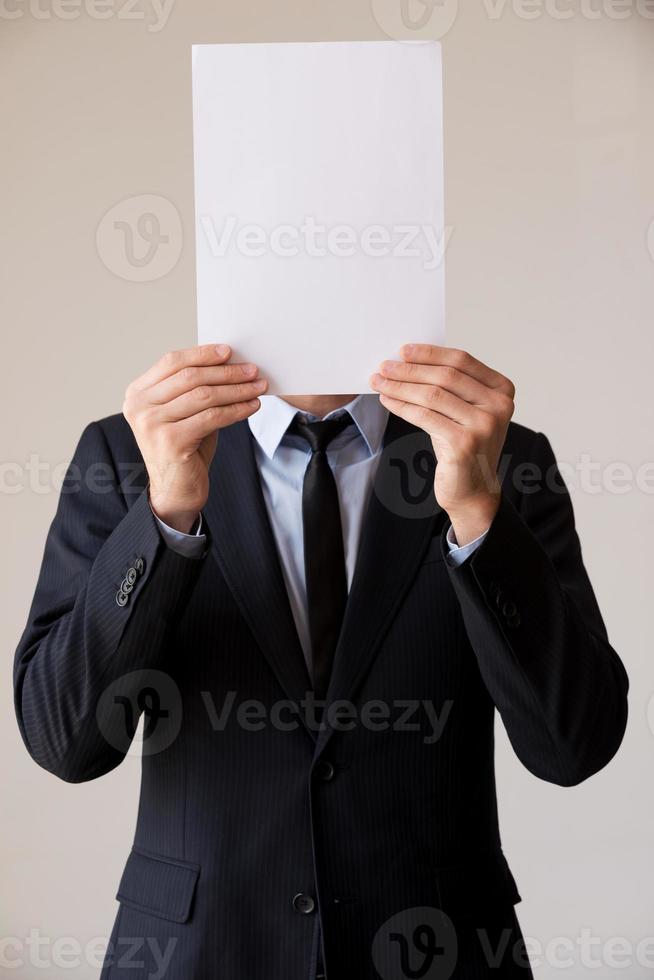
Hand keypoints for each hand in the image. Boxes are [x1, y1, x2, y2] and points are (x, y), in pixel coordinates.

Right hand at [123, 344, 266, 531]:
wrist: (175, 491)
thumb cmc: (183, 448)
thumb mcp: (183, 413)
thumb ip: (194, 388)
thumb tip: (229, 362)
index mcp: (137, 393)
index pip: (172, 362)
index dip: (202, 354)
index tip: (229, 351)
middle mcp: (139, 407)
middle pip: (190, 377)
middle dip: (226, 372)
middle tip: (252, 370)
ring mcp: (152, 424)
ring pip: (204, 395)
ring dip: (236, 389)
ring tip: (258, 387)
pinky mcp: (170, 441)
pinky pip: (212, 417)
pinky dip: (236, 409)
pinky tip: (252, 406)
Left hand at [370, 345, 514, 545]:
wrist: (473, 490)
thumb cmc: (463, 446)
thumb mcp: (464, 410)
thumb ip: (450, 385)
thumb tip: (407, 360)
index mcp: (502, 390)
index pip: (462, 361)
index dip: (430, 353)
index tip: (403, 350)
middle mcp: (498, 406)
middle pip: (445, 376)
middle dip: (410, 369)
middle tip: (384, 366)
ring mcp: (483, 425)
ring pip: (432, 395)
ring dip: (400, 386)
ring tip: (379, 382)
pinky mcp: (464, 444)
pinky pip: (424, 417)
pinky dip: (401, 406)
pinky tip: (387, 400)